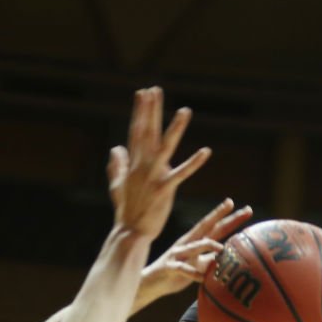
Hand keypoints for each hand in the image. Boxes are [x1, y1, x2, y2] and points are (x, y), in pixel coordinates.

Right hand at [108, 87, 211, 245]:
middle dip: (151, 110)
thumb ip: (117, 165)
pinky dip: (193, 163)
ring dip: (176, 129)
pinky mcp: (164, 190)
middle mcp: (142, 166)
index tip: (143, 93)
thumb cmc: (126, 210)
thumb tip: (115, 148)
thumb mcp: (117, 185)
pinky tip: (206, 151)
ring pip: (166, 147)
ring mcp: (153, 177)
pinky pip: (181, 173)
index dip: (140, 111)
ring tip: (185, 111)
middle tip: (155, 90)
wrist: (130, 232)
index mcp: (133, 163)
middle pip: (147, 132)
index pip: (136, 131)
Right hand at [137, 199, 253, 301]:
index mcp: (196, 241)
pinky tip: (201, 277)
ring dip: (208, 246)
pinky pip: (182, 269)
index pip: (216, 226)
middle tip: (245, 210)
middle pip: (208, 227)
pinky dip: (191, 273)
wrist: (151, 283)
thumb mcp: (198, 264)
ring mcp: (178, 254)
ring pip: (195, 246)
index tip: (248, 209)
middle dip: (225, 217)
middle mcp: (188, 243)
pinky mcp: (170, 267)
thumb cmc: (177, 273)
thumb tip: (229, 256)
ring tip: (221, 248)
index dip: (231, 217)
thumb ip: (212, 258)